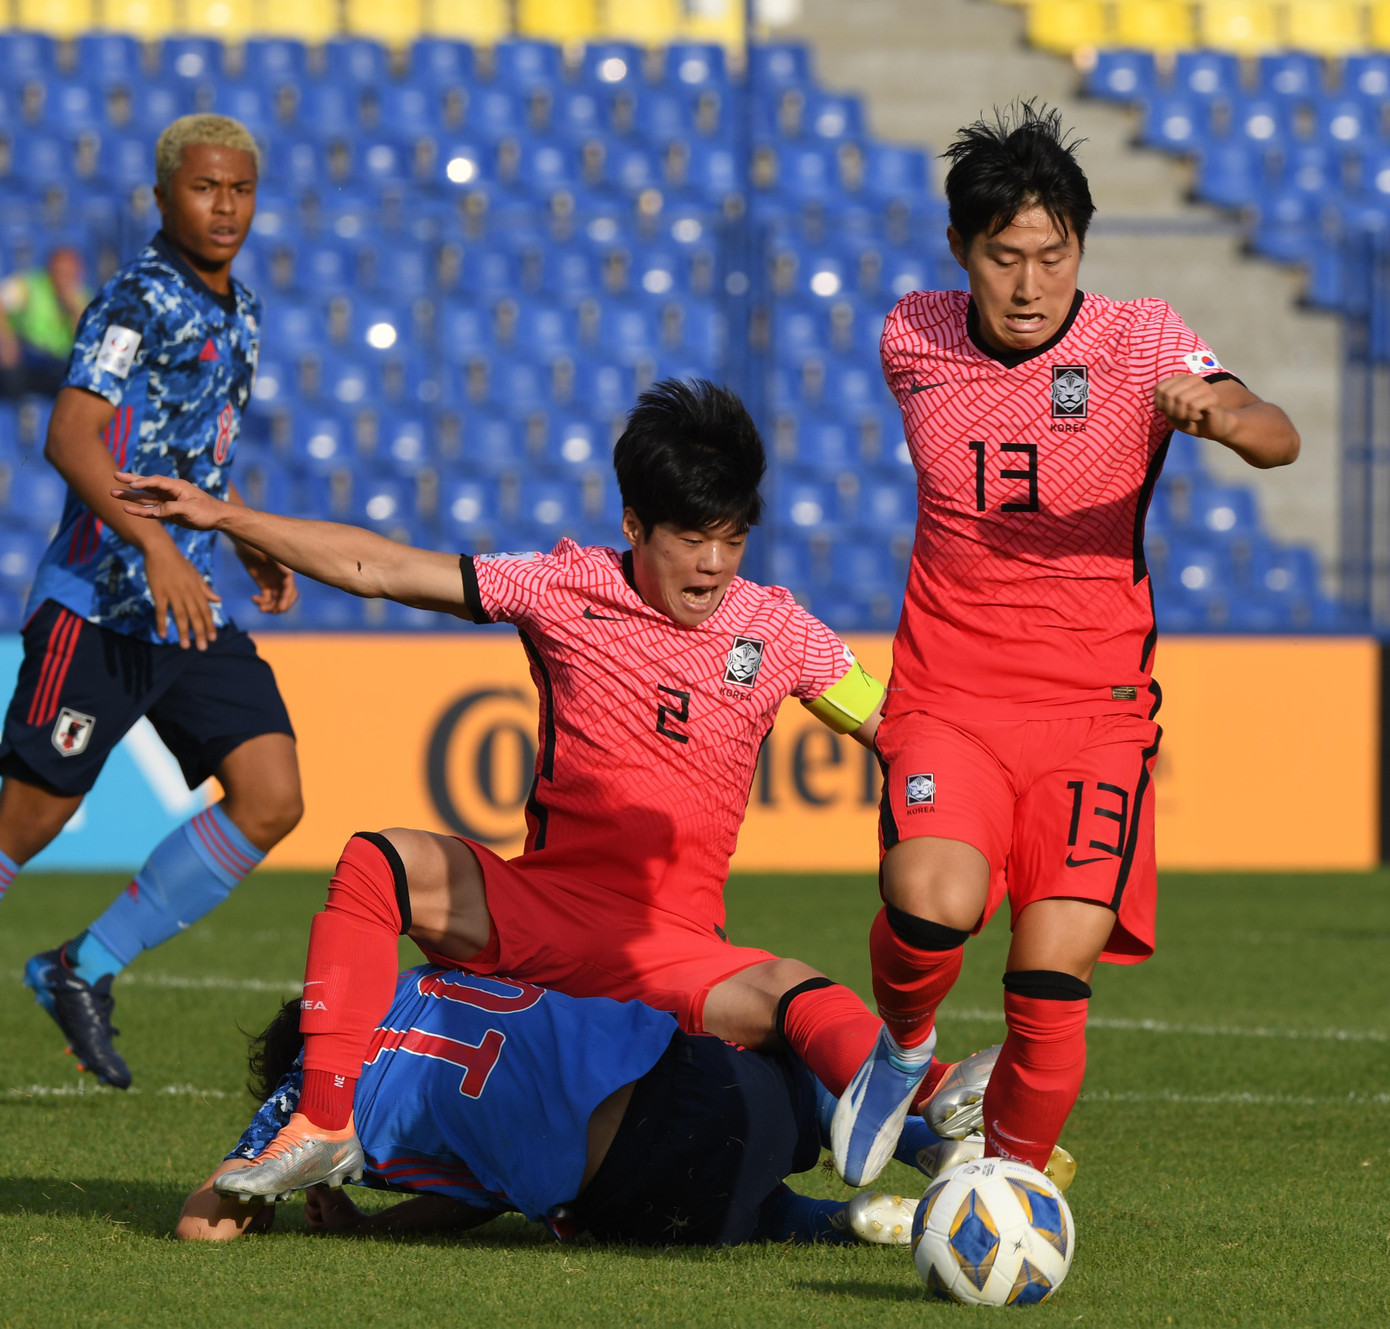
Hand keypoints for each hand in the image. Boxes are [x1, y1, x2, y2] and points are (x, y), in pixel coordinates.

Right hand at [113, 471, 228, 531]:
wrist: (218, 518)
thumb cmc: (207, 511)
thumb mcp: (190, 510)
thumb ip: (171, 509)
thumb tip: (155, 512)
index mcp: (177, 486)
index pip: (156, 482)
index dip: (143, 482)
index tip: (131, 485)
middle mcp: (170, 491)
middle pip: (147, 485)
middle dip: (131, 481)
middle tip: (115, 475)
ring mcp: (167, 501)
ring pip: (145, 497)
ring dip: (130, 496)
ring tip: (113, 493)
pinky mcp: (167, 511)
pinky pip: (151, 510)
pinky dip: (140, 510)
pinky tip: (127, 509)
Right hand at [142, 539, 220, 650]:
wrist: (161, 549)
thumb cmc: (178, 563)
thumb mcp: (195, 575)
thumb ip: (206, 589)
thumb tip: (219, 600)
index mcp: (197, 589)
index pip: (206, 611)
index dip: (210, 625)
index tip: (213, 638)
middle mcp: (188, 593)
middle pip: (196, 616)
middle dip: (200, 633)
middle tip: (203, 648)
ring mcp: (173, 593)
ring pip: (181, 616)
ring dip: (183, 632)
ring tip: (185, 646)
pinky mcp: (159, 592)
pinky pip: (161, 611)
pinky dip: (162, 623)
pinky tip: (163, 635)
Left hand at [235, 539, 297, 614]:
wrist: (244, 540)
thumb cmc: (256, 543)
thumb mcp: (268, 551)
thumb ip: (278, 562)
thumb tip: (290, 573)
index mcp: (285, 571)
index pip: (290, 590)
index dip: (286, 600)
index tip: (279, 609)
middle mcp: (282, 578)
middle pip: (287, 597)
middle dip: (282, 606)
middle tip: (272, 611)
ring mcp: (273, 581)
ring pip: (277, 600)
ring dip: (271, 607)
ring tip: (260, 608)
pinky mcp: (264, 583)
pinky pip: (266, 598)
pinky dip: (261, 602)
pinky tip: (253, 598)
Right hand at [303, 1185, 363, 1233]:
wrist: (352, 1228)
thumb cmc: (342, 1214)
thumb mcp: (328, 1203)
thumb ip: (317, 1192)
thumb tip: (309, 1185)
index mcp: (327, 1188)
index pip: (309, 1190)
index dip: (312, 1199)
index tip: (321, 1203)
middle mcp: (324, 1195)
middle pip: (307, 1203)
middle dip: (314, 1211)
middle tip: (325, 1213)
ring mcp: (323, 1206)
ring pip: (308, 1212)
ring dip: (316, 1219)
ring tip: (327, 1220)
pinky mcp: (323, 1215)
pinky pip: (311, 1220)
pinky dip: (317, 1224)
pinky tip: (325, 1225)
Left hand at [1153, 374, 1236, 440]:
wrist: (1210, 428)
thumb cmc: (1188, 417)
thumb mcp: (1169, 410)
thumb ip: (1161, 400)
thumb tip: (1157, 390)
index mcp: (1181, 379)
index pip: (1159, 389)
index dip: (1161, 404)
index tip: (1170, 410)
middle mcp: (1193, 379)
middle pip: (1169, 394)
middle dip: (1171, 410)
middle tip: (1181, 415)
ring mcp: (1205, 386)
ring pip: (1181, 400)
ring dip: (1182, 414)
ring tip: (1190, 416)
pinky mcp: (1213, 397)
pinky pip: (1193, 406)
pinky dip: (1192, 416)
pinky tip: (1198, 416)